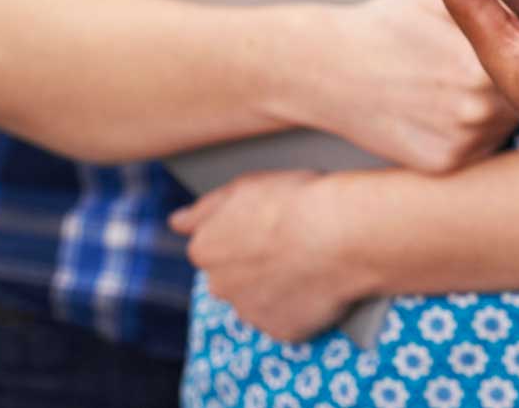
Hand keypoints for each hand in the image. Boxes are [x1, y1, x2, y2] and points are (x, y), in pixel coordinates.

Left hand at [170, 171, 370, 341]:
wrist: (342, 233)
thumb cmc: (296, 201)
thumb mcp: (245, 186)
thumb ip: (205, 208)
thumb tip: (175, 222)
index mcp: (205, 249)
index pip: (212, 248)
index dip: (243, 235)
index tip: (268, 226)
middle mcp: (219, 286)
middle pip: (233, 279)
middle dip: (255, 267)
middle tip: (290, 244)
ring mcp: (251, 312)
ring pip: (260, 301)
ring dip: (277, 288)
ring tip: (311, 263)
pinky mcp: (282, 331)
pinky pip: (290, 320)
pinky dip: (301, 307)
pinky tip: (320, 285)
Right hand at [315, 0, 517, 174]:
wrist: (325, 72)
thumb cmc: (383, 27)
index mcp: (482, 62)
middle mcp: (478, 109)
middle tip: (491, 61)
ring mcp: (463, 141)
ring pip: (503, 119)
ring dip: (496, 104)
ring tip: (462, 82)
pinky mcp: (447, 163)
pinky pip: (479, 144)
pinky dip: (470, 128)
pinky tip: (446, 107)